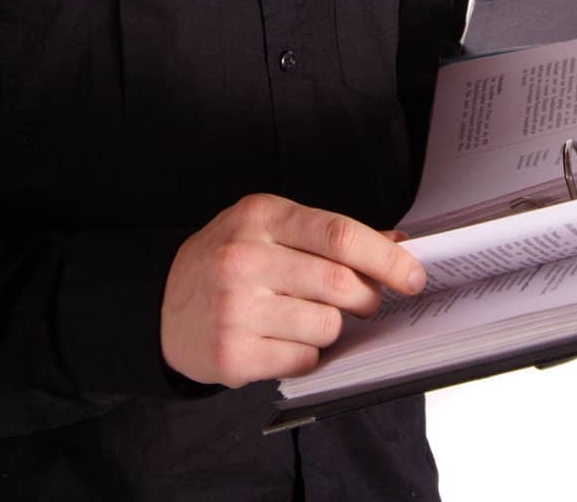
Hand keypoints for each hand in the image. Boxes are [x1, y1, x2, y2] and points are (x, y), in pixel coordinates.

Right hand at [160, 193, 426, 387]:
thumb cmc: (229, 259)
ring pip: (326, 326)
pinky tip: (284, 339)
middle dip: (367, 298)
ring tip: (308, 318)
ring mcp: (236, 308)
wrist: (162, 304)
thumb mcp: (270, 227)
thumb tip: (398, 243)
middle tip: (366, 302)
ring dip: (333, 328)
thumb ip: (328, 234)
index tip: (413, 274)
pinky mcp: (232, 354)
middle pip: (339, 283)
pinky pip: (303, 360)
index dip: (385, 257)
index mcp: (261, 215)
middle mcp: (245, 257)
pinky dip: (307, 353)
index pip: (338, 234)